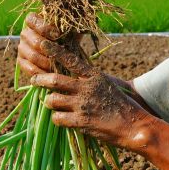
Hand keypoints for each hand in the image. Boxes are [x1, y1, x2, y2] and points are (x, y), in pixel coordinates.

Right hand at [17, 13, 79, 77]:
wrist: (65, 51)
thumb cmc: (67, 36)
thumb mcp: (68, 28)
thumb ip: (65, 26)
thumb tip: (65, 29)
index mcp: (33, 20)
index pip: (32, 20)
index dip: (45, 27)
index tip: (58, 34)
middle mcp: (25, 33)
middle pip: (36, 42)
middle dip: (51, 50)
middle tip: (62, 54)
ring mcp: (22, 47)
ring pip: (33, 56)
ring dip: (48, 62)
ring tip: (59, 65)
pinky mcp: (21, 61)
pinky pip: (30, 69)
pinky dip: (42, 72)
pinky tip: (51, 73)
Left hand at [30, 39, 151, 149]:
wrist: (134, 126)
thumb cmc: (122, 105)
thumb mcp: (108, 85)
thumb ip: (91, 79)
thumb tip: (76, 74)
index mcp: (94, 76)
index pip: (70, 60)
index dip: (54, 51)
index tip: (42, 44)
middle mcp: (86, 88)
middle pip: (54, 80)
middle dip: (39, 80)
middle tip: (34, 80)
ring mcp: (82, 105)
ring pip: (52, 100)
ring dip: (49, 102)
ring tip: (51, 103)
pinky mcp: (80, 122)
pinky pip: (57, 118)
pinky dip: (56, 118)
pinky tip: (61, 119)